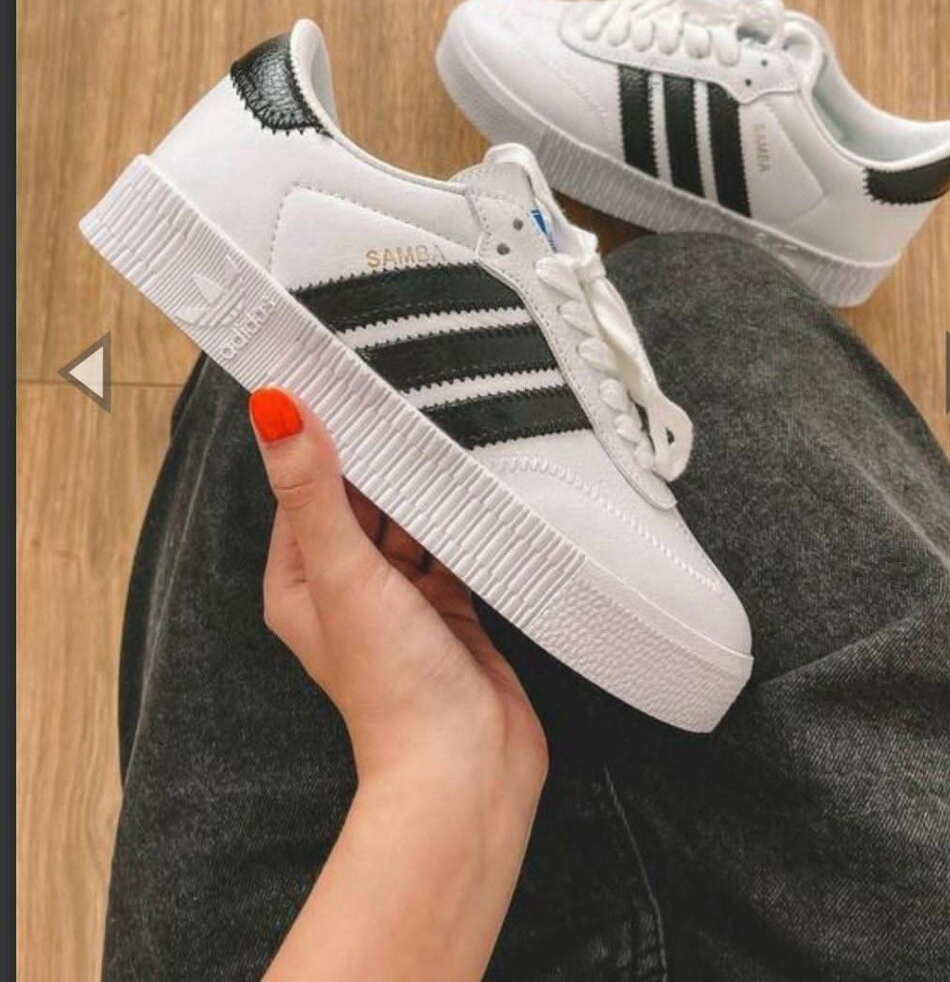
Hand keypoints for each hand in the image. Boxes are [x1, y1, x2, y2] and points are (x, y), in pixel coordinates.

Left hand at [248, 387, 546, 980]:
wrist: (466, 766)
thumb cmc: (392, 686)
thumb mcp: (343, 574)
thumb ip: (313, 491)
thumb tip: (273, 412)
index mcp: (303, 580)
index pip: (305, 488)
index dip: (319, 438)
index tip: (339, 382)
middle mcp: (348, 587)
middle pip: (361, 501)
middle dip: (380, 457)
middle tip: (404, 393)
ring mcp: (402, 599)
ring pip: (409, 521)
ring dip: (424, 487)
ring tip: (444, 428)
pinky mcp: (451, 608)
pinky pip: (451, 546)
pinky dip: (461, 518)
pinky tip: (478, 485)